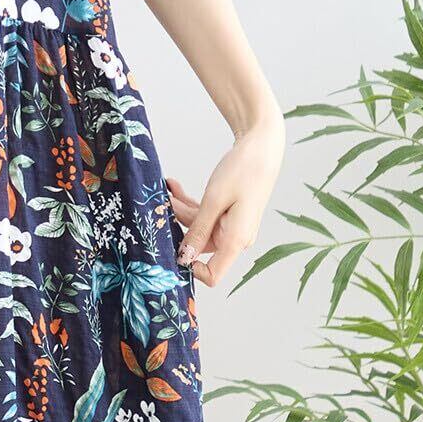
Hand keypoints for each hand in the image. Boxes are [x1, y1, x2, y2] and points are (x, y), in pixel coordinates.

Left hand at [165, 113, 283, 288]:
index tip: (168, 246)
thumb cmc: (242, 171)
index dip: (189, 268)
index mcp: (235, 240)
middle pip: (198, 246)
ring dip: (180, 209)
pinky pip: (205, 216)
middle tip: (160, 203)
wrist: (261, 147)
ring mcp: (232, 226)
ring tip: (167, 188)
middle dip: (177, 225)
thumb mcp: (213, 201)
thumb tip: (184, 259)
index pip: (212, 274)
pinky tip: (174, 186)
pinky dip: (189, 203)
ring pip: (198, 227)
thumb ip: (198, 231)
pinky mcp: (229, 214)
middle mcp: (235, 238)